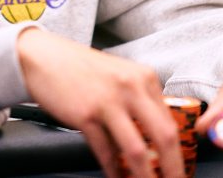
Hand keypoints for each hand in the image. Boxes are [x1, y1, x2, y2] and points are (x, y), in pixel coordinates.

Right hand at [16, 28, 183, 177]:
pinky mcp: (85, 115)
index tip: (179, 169)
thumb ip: (139, 100)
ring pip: (137, 151)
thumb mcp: (120, 75)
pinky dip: (114, 171)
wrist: (43, 57)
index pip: (173, 121)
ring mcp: (108, 101)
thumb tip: (156, 136)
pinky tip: (117, 177)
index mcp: (144, 77)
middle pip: (164, 137)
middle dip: (173, 169)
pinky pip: (106, 152)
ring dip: (145, 177)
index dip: (180, 151)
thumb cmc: (80, 69)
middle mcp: (130, 87)